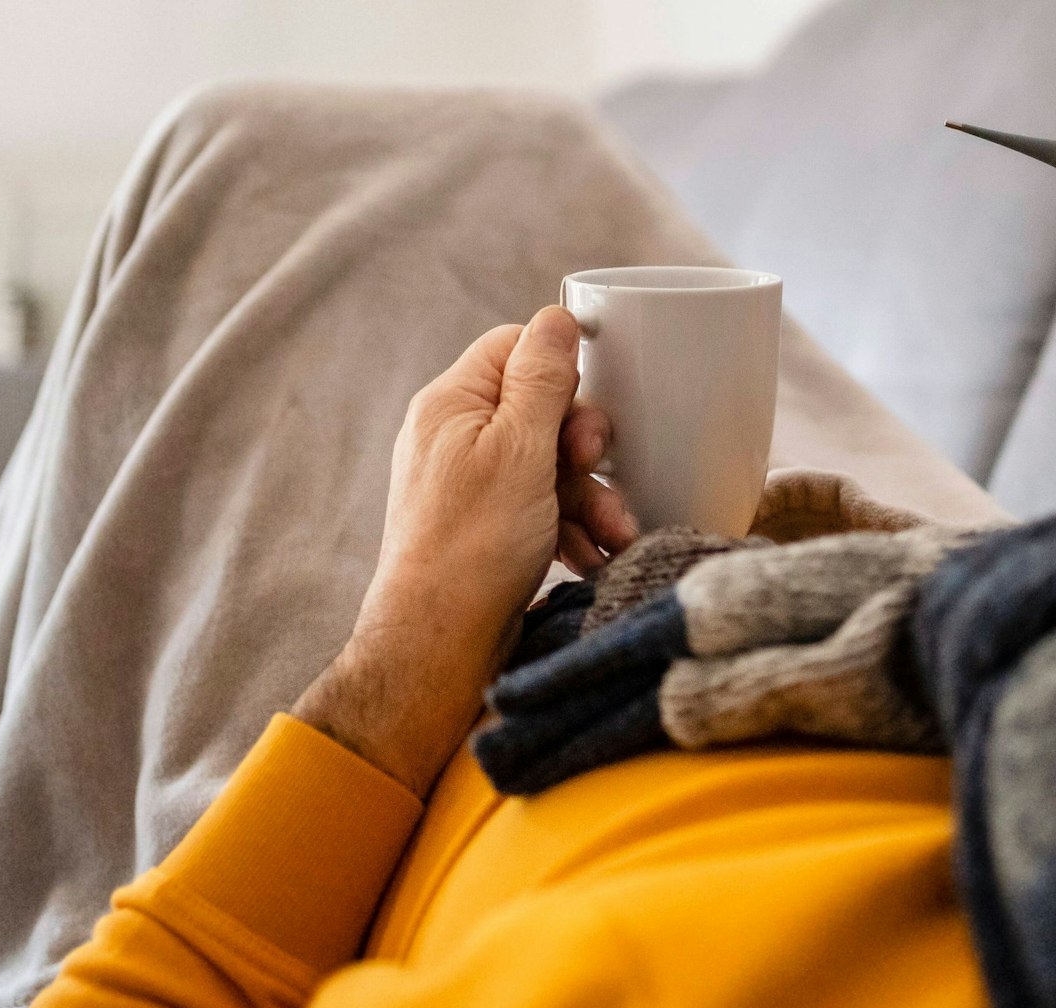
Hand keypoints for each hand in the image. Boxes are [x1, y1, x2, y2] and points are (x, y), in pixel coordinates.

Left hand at [295, 307, 635, 791]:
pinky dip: (571, 527)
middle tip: (596, 468)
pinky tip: (594, 556)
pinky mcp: (486, 529)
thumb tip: (556, 317)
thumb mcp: (520, 449)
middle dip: (583, 447)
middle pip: (540, 409)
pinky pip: (539, 508)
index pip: (514, 348)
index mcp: (451, 403)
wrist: (440, 644)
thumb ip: (542, 379)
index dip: (561, 371)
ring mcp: (469, 485)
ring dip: (589, 495)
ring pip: (548, 465)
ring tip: (615, 533)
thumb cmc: (475, 544)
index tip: (588, 407)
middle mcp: (454, 437)